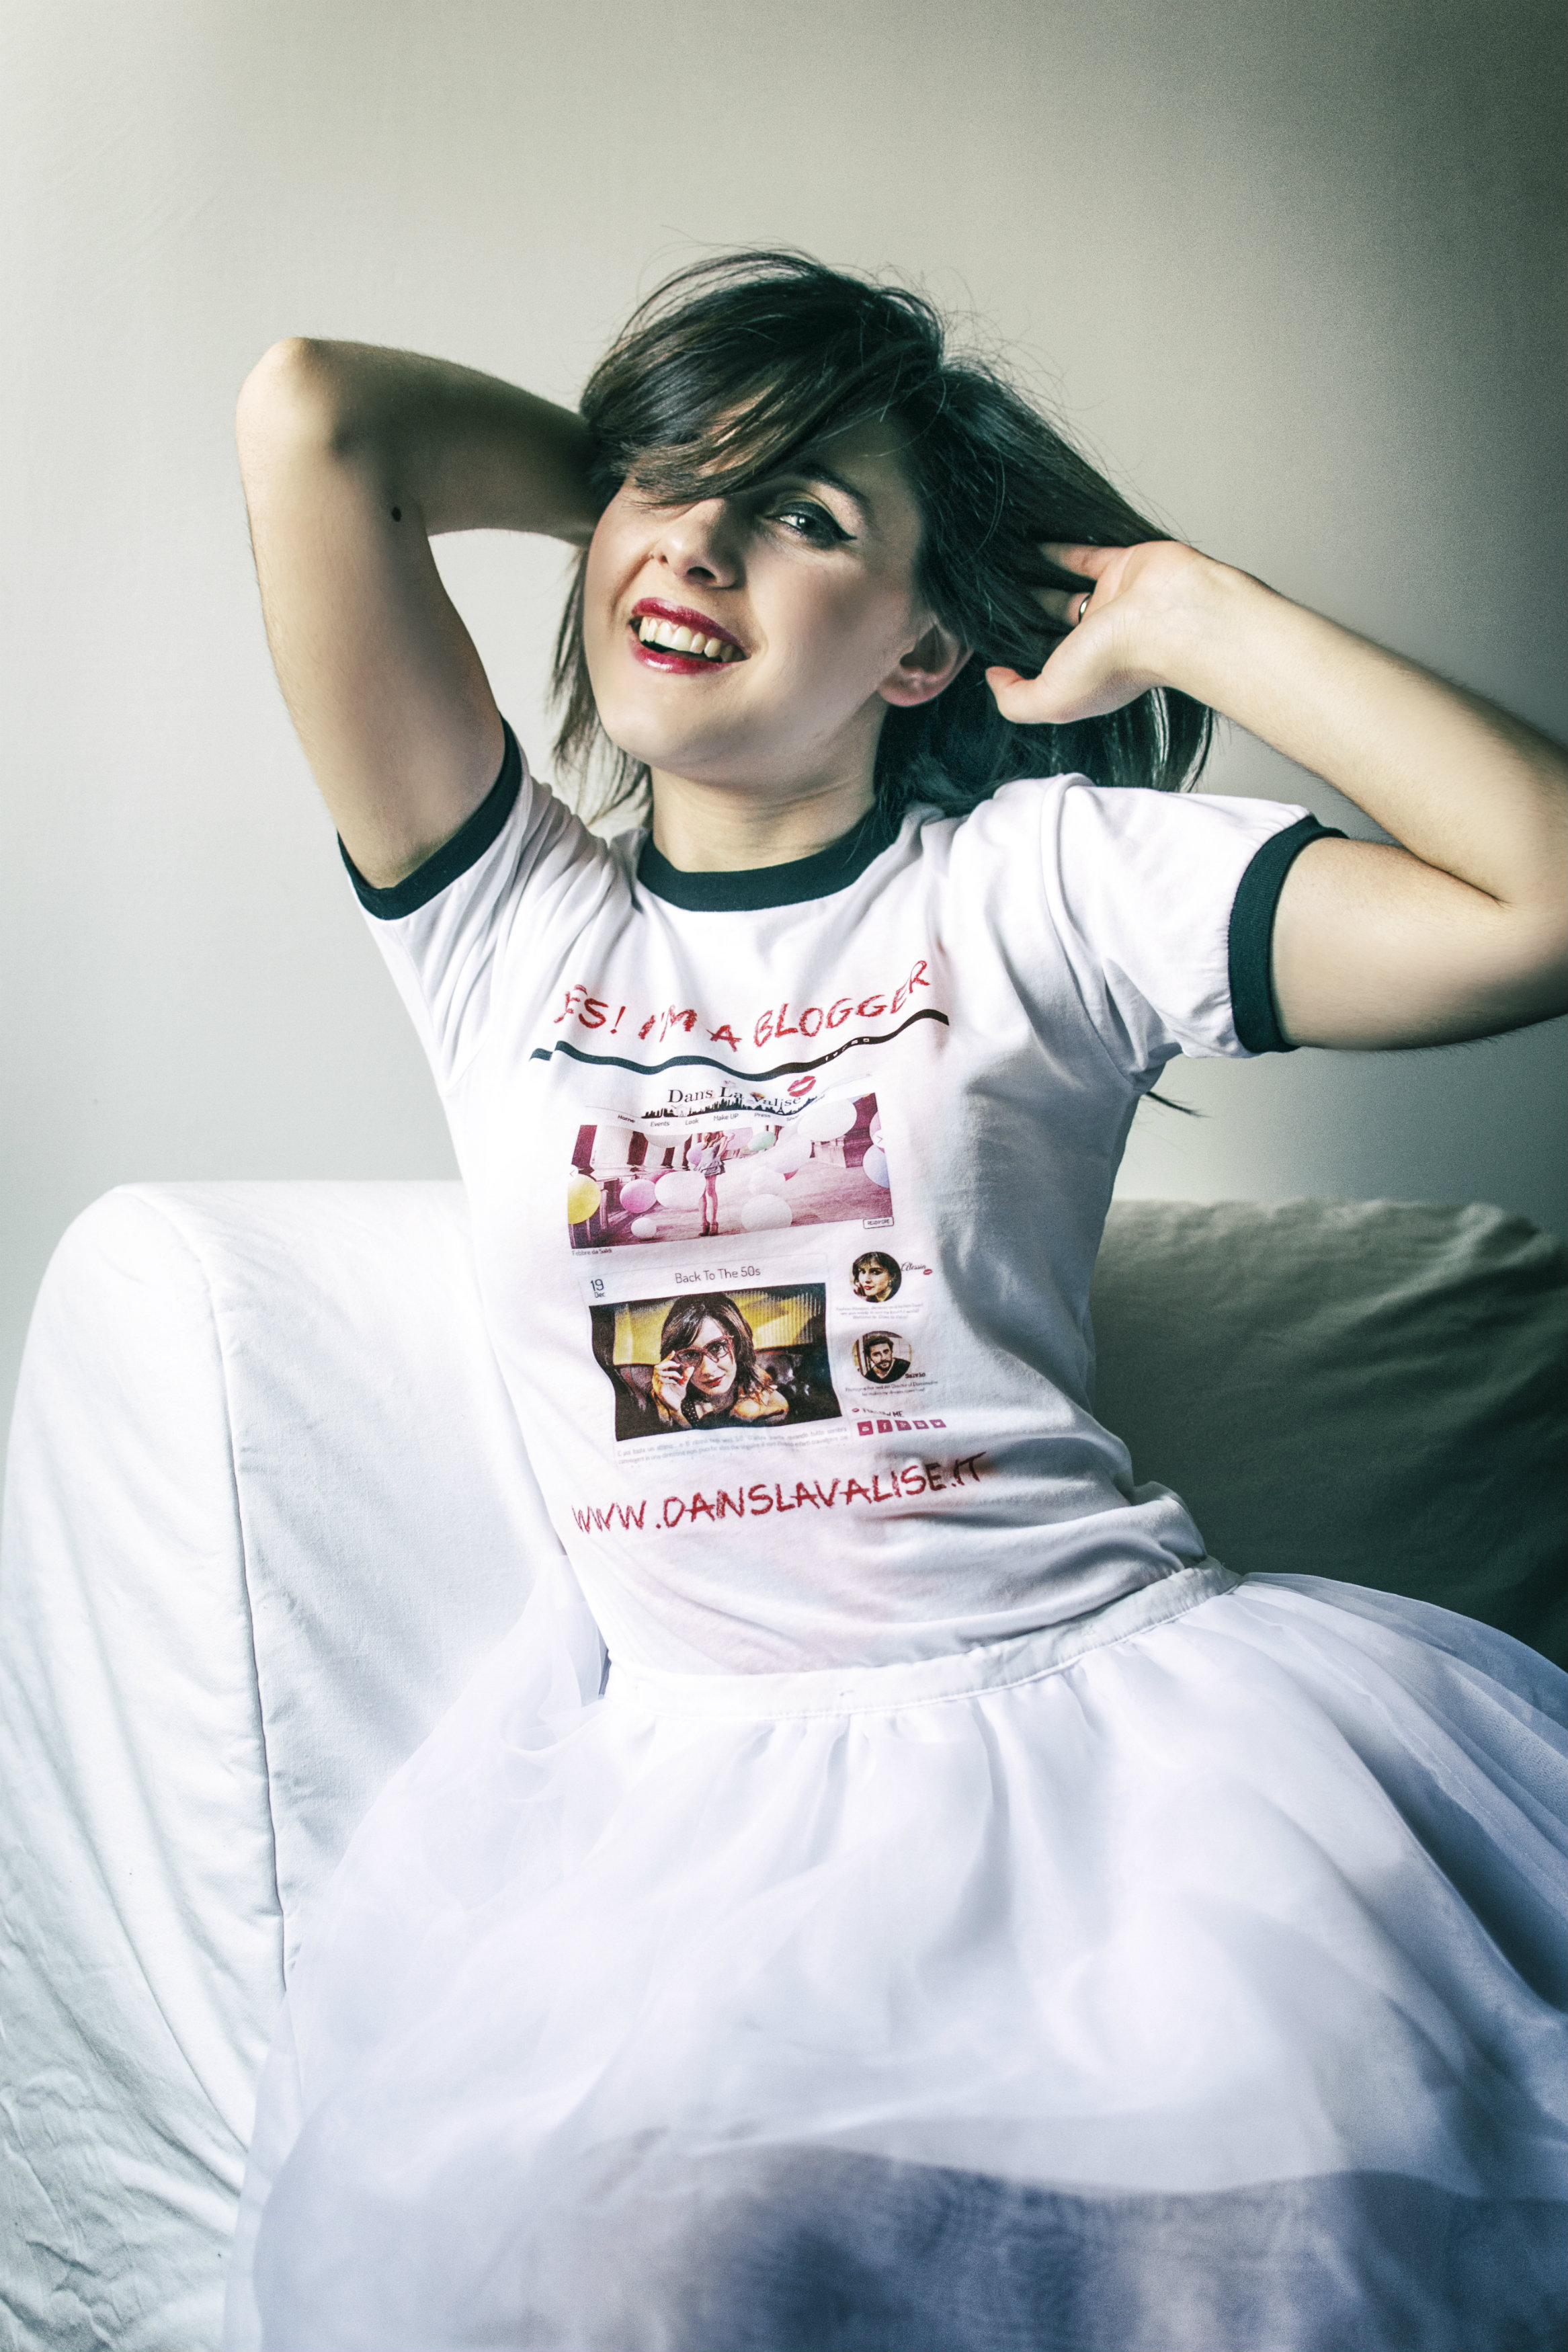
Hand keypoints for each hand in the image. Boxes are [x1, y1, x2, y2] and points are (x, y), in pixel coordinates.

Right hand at [652, 1355, 690, 1415]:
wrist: (677, 1406)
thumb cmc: (677, 1395)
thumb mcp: (683, 1383)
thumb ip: (685, 1376)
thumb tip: (691, 1367)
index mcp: (662, 1376)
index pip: (662, 1364)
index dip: (667, 1358)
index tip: (673, 1352)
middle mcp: (657, 1380)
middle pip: (657, 1366)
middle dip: (667, 1363)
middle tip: (677, 1365)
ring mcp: (656, 1385)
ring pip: (659, 1372)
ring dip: (671, 1372)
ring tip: (679, 1377)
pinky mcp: (659, 1390)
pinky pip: (661, 1381)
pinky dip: (669, 1379)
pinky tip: (675, 1382)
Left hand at [986, 539, 1211, 725]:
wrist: (1172, 619)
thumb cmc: (1120, 663)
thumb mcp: (1051, 701)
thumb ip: (1016, 700)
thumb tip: (993, 678)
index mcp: (1085, 676)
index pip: (1044, 670)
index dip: (1017, 661)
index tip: (983, 646)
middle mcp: (1099, 642)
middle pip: (1052, 629)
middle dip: (1024, 619)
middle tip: (986, 602)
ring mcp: (1111, 603)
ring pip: (1066, 591)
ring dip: (1037, 581)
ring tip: (1002, 570)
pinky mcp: (1122, 566)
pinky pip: (1084, 555)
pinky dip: (1060, 549)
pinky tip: (1031, 542)